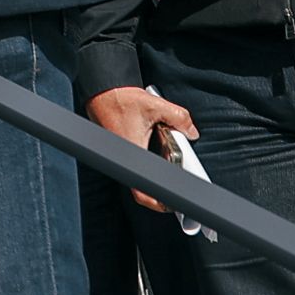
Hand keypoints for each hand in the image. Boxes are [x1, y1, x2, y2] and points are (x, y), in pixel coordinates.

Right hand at [85, 86, 197, 213]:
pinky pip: (138, 160)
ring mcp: (121, 154)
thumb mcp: (155, 105)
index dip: (159, 202)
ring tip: (171, 154)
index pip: (143, 191)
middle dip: (165, 180)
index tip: (173, 204)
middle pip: (147, 182)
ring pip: (143, 170)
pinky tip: (158, 142)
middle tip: (181, 176)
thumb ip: (178, 117)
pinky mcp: (121, 149)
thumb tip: (191, 131)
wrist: (102, 90)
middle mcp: (123, 158)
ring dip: (158, 166)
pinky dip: (151, 156)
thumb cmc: (121, 99)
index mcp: (131, 152)